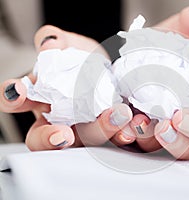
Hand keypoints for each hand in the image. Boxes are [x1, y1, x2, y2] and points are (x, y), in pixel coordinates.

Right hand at [0, 25, 134, 149]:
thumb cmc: (84, 60)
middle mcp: (59, 119)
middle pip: (47, 136)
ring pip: (86, 139)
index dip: (13, 97)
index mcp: (41, 97)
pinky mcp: (111, 132)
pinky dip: (125, 132)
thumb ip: (55, 40)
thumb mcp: (70, 45)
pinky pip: (116, 137)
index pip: (15, 101)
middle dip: (52, 137)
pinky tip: (134, 124)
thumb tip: (50, 44)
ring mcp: (85, 129)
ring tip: (118, 116)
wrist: (115, 69)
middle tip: (64, 134)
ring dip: (100, 130)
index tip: (20, 91)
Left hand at [119, 5, 188, 159]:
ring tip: (157, 127)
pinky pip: (149, 153)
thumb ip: (182, 27)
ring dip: (173, 141)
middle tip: (181, 116)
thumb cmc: (147, 56)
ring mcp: (173, 133)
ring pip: (186, 151)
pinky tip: (125, 125)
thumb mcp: (164, 39)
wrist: (113, 71)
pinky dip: (136, 138)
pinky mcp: (146, 142)